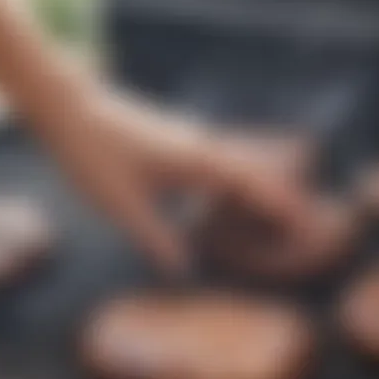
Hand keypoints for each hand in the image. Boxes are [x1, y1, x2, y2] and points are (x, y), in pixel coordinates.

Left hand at [40, 83, 305, 273]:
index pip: (256, 185)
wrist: (67, 108)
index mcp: (196, 160)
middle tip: (306, 226)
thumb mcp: (123, 207)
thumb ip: (156, 240)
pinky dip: (233, 181)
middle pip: (256, 172)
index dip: (285, 207)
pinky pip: (218, 161)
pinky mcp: (174, 138)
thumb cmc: (92, 155)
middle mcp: (200, 145)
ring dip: (259, 189)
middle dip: (283, 198)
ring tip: (274, 217)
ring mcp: (188, 138)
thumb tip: (182, 271)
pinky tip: (223, 198)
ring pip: (238, 164)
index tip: (311, 227)